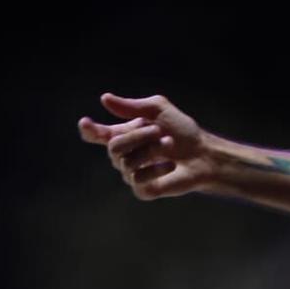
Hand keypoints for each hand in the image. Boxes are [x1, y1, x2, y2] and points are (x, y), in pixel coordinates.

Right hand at [77, 92, 223, 199]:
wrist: (203, 154)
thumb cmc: (182, 131)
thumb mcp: (159, 110)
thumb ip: (132, 106)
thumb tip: (104, 98)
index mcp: (124, 134)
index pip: (98, 135)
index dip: (89, 130)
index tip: (86, 123)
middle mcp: (124, 155)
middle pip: (113, 146)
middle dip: (136, 136)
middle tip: (157, 131)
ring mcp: (132, 174)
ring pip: (125, 162)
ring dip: (151, 149)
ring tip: (169, 144)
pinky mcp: (143, 189)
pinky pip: (137, 179)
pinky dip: (156, 168)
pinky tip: (170, 164)